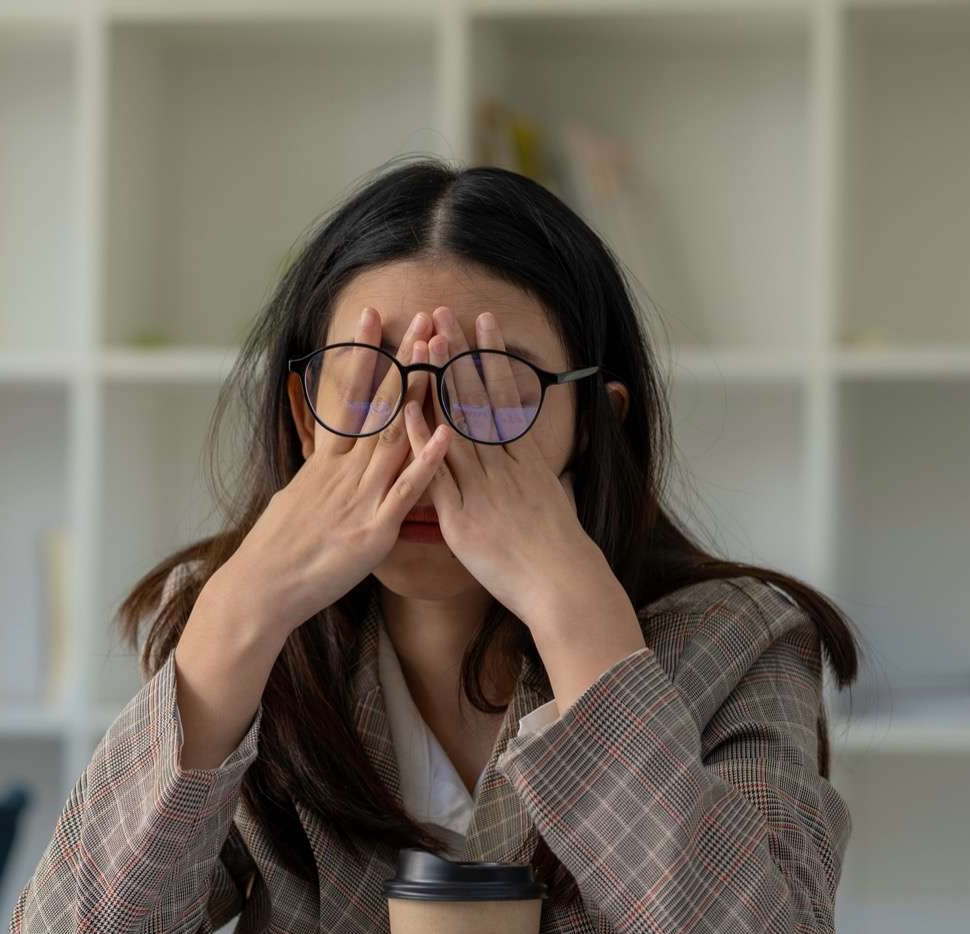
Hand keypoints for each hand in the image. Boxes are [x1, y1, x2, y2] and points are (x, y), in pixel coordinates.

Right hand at [218, 306, 450, 637]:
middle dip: (403, 359)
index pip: (348, 396)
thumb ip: (318, 477)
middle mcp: (344, 471)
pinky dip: (426, 462)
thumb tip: (322, 463)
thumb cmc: (277, 551)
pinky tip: (446, 433)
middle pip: (380, 405)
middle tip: (422, 318)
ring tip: (440, 354)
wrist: (261, 589)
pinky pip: (406, 491)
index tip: (372, 316)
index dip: (362, 354)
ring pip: (396, 436)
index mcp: (326, 463)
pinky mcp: (374, 530)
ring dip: (421, 394)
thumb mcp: (295, 500)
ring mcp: (360, 497)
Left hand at [419, 306, 644, 707]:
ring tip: (424, 342)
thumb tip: (534, 458)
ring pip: (456, 423)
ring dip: (439, 381)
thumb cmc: (560, 553)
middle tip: (443, 313)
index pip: (504, 396)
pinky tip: (406, 409)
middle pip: (477, 398)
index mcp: (525, 459)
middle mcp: (503, 465)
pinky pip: (437, 471)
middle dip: (459, 354)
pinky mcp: (462, 515)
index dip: (490, 357)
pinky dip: (422, 439)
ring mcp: (482, 487)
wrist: (563, 586)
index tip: (481, 323)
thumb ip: (538, 475)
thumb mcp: (554, 501)